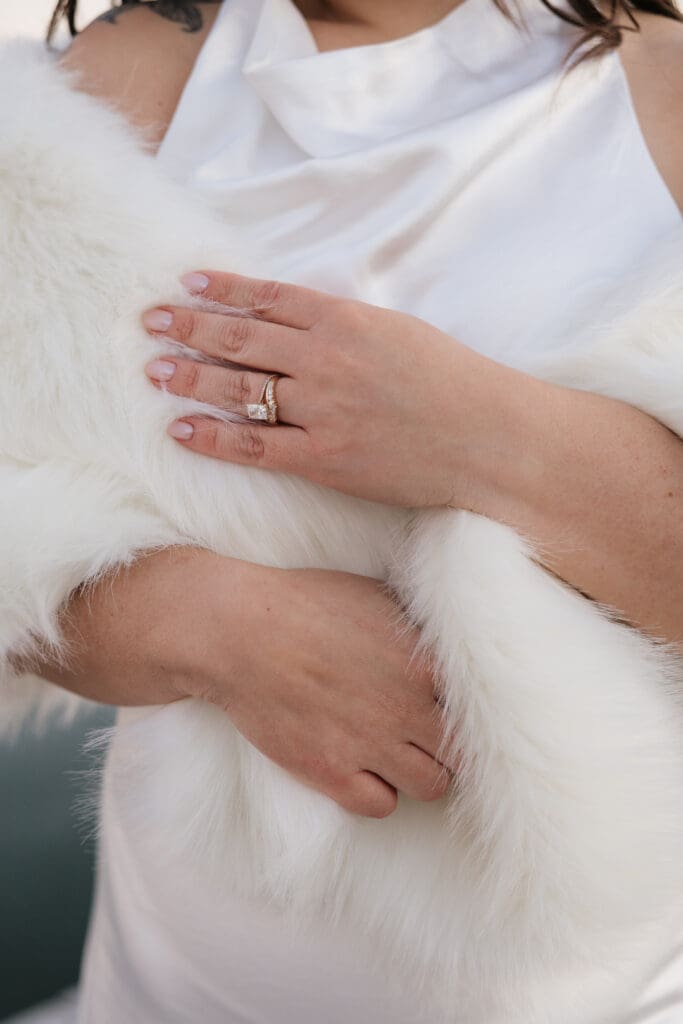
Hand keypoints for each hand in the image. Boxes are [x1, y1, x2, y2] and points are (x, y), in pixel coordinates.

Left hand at [141, 270, 531, 508]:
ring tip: (154, 371)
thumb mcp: (398, 331)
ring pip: (238, 389)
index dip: (222, 289)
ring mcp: (322, 409)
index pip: (267, 297)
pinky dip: (213, 438)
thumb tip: (294, 320)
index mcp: (346, 319)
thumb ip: (344, 324)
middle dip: (188, 327)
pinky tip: (181, 430)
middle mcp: (325, 358)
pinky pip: (254, 447)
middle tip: (150, 322)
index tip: (186, 283)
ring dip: (189, 378)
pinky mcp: (325, 458)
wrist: (488, 438)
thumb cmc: (452, 381)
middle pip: (239, 338)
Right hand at [193, 563, 453, 818]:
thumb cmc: (304, 603)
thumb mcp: (374, 595)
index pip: (479, 704)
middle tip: (426, 732)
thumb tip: (447, 639)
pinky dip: (377, 792)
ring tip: (400, 753)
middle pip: (463, 751)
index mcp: (423, 662)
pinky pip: (381, 806)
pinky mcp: (332, 772)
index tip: (447, 703)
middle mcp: (407, 707)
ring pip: (433, 785)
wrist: (237, 632)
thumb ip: (417, 626)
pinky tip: (363, 768)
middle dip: (448, 743)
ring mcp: (371, 744)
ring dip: (421, 771)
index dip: (464, 705)